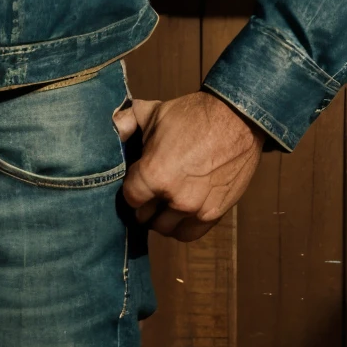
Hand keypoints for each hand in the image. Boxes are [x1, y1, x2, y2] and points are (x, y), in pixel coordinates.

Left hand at [113, 90, 264, 241]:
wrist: (236, 119)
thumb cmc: (191, 115)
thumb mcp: (153, 112)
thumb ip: (125, 123)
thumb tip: (110, 130)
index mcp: (154, 174)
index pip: (129, 198)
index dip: (130, 189)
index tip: (135, 182)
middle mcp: (174, 197)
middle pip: (146, 217)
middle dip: (145, 205)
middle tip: (148, 193)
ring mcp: (196, 208)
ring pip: (167, 229)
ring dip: (162, 218)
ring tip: (164, 203)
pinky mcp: (215, 213)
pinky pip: (190, 234)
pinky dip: (182, 226)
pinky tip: (180, 212)